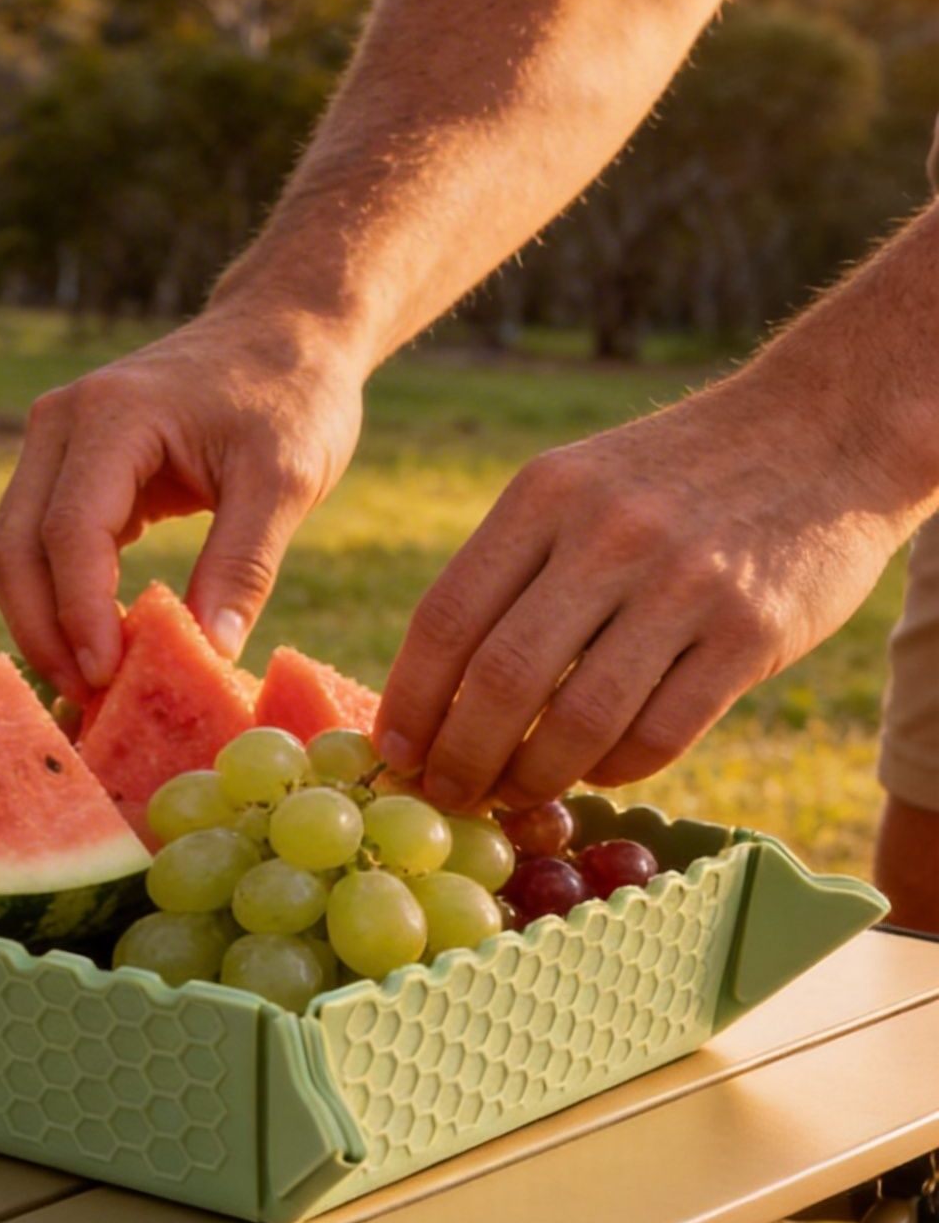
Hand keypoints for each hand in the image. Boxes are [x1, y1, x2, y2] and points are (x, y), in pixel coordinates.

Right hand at [0, 310, 365, 699]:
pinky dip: (59, 603)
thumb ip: (243, 564)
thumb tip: (209, 654)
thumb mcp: (286, 480)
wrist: (282, 333)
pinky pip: (40, 549)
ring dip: (42, 625)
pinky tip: (98, 650)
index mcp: (112, 416)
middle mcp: (61, 424)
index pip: (69, 531)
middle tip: (89, 703)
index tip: (105, 678)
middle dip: (42, 633)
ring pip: (13, 554)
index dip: (80, 613)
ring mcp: (54, 445)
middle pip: (13, 549)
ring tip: (90, 689)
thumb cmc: (291, 396)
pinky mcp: (66, 471)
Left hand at [376, 377, 907, 810]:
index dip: (410, 703)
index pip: (445, 619)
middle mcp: (609, 534)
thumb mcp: (574, 487)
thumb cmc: (670, 480)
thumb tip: (433, 697)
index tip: (396, 754)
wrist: (825, 428)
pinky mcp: (752, 631)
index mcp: (543, 496)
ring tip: (516, 794)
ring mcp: (685, 582)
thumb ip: (507, 573)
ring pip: (578, 722)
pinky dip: (613, 770)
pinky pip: (659, 735)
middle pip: (501, 681)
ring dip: (534, 779)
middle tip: (450, 794)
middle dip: (461, 758)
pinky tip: (597, 767)